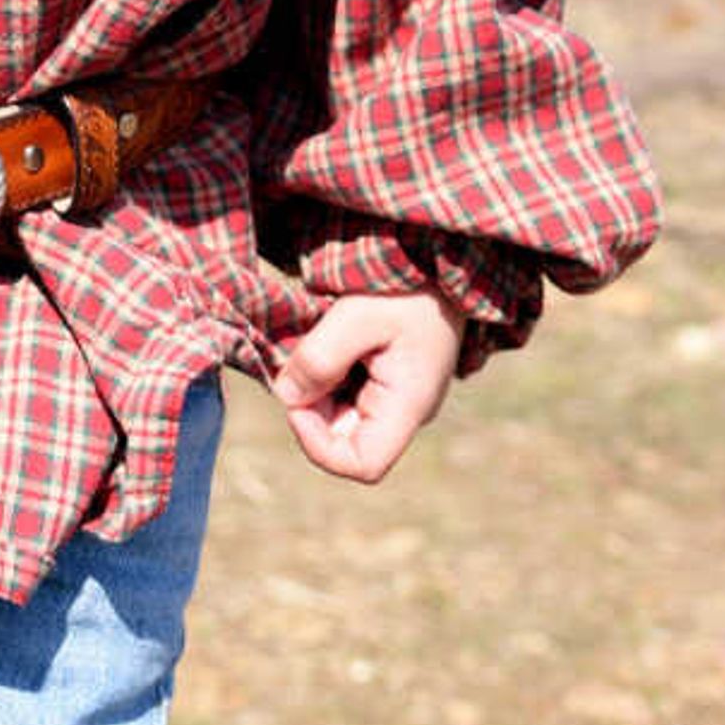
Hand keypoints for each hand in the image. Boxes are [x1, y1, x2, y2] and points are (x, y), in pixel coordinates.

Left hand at [271, 290, 468, 483]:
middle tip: (301, 361)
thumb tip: (285, 396)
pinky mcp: (385, 380)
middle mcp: (405, 411)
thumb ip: (319, 358)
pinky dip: (324, 374)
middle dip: (311, 408)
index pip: (363, 464)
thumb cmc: (408, 286)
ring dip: (315, 388)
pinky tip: (327, 340)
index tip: (298, 402)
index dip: (319, 446)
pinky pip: (345, 394)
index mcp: (409, 405)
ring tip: (318, 342)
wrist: (439, 260)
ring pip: (340, 417)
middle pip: (345, 440)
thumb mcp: (358, 315)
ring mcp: (395, 397)